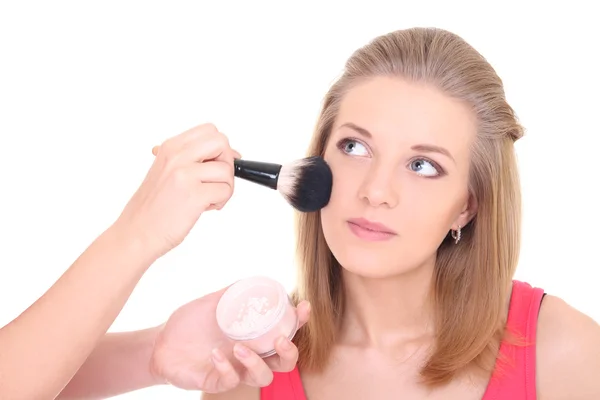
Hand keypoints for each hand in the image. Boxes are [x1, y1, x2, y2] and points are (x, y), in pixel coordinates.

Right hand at [114, 123, 239, 259]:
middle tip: (216, 180)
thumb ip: (191, 158)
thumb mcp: (166, 171)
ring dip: (224, 187)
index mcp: (170, 147)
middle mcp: (176, 157)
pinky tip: (205, 207)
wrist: (136, 232)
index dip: (220, 148)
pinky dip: (221, 201)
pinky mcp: (194, 195)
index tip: (218, 163)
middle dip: (227, 162)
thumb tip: (226, 153)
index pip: (209, 130)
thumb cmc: (152, 207)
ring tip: (208, 199)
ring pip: (226, 170)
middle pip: (221, 142)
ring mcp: (185, 175)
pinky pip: (225, 190)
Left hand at [150, 286, 310, 392]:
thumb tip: (253, 278)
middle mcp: (250, 354)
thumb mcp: (212, 302)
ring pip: (263, 377)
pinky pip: (231, 381)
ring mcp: (235, 370)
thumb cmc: (190, 323)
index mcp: (254, 335)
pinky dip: (227, 368)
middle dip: (289, 352)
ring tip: (240, 347)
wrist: (160, 342)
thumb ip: (232, 292)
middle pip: (285, 363)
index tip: (302, 307)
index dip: (299, 322)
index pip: (286, 331)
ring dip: (257, 363)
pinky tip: (215, 354)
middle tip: (279, 339)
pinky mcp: (217, 382)